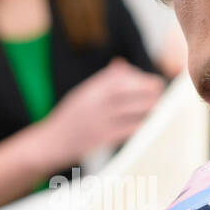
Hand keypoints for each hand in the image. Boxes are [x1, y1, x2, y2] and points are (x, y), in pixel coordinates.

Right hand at [39, 58, 164, 167]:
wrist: (49, 144)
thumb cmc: (69, 119)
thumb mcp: (82, 95)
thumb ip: (103, 81)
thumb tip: (122, 65)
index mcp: (89, 90)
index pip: (117, 77)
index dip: (136, 76)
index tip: (147, 80)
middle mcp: (93, 103)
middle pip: (125, 90)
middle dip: (146, 88)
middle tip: (160, 89)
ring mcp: (97, 121)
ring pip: (130, 109)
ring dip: (147, 106)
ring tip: (158, 106)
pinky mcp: (101, 139)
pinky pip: (126, 130)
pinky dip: (139, 125)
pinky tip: (147, 124)